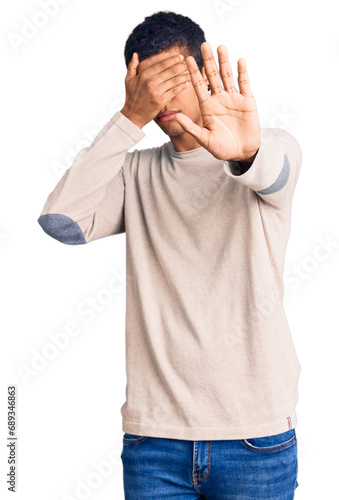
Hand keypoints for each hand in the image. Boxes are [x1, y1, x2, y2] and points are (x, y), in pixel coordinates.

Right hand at [120, 51, 190, 128]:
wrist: (133, 116)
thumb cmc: (131, 97)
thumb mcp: (128, 80)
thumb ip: (132, 66)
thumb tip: (135, 54)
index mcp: (143, 74)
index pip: (161, 62)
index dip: (172, 58)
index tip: (179, 56)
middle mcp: (150, 81)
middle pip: (170, 70)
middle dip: (180, 65)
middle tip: (187, 63)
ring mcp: (156, 91)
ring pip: (174, 80)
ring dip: (183, 75)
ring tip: (189, 72)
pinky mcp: (161, 100)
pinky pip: (174, 91)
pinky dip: (182, 86)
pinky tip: (186, 83)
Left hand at [174, 42, 260, 161]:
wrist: (242, 152)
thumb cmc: (222, 148)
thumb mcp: (204, 139)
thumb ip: (191, 127)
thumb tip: (176, 117)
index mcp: (207, 107)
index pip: (198, 86)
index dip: (193, 73)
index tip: (186, 59)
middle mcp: (219, 100)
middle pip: (213, 76)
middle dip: (208, 61)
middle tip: (204, 44)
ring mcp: (233, 99)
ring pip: (227, 76)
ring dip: (224, 62)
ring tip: (220, 46)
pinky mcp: (247, 101)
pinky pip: (244, 84)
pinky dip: (242, 72)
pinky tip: (239, 60)